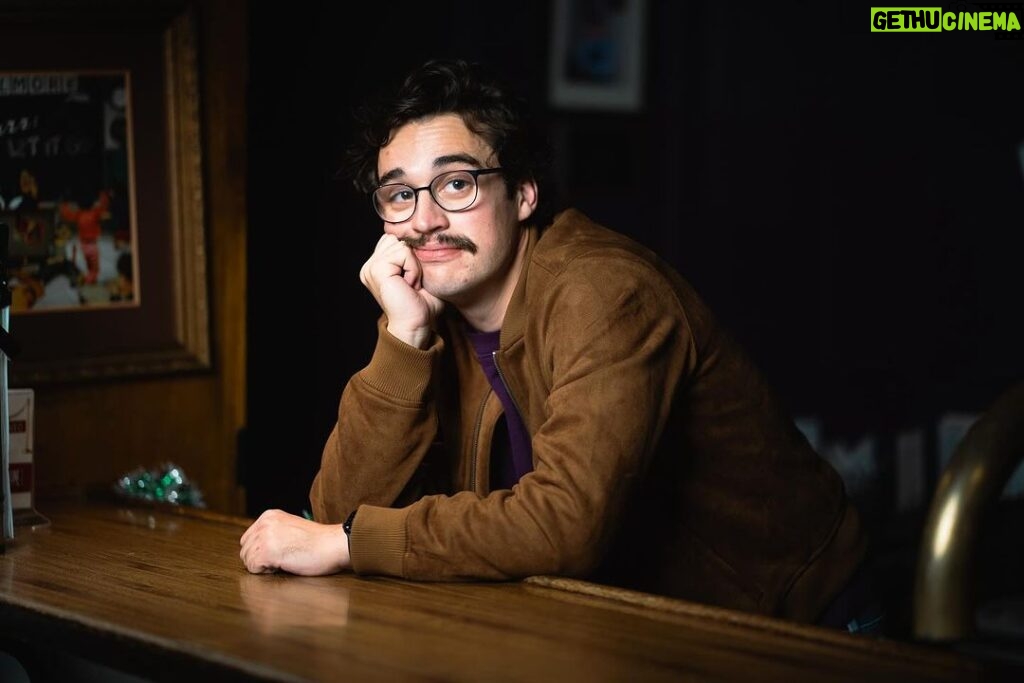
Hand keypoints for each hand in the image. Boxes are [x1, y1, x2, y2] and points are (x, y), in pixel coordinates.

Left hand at [239, 509, 349, 575]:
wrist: (333, 544)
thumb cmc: (318, 541)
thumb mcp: (290, 527)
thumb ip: (273, 532)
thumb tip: (256, 548)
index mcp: (269, 515)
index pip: (248, 539)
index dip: (260, 551)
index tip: (280, 552)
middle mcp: (264, 523)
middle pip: (245, 550)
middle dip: (260, 559)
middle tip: (282, 558)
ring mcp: (265, 537)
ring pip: (248, 560)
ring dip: (264, 566)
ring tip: (284, 560)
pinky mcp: (267, 552)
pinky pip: (253, 568)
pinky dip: (266, 572)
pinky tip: (284, 564)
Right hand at [359, 233, 443, 347]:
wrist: (416, 325)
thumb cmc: (422, 305)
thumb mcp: (419, 273)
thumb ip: (415, 254)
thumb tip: (424, 234)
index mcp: (377, 267)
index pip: (394, 240)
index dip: (410, 255)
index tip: (412, 280)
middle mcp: (370, 266)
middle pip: (397, 239)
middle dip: (411, 258)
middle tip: (411, 283)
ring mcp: (370, 268)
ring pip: (401, 244)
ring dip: (413, 264)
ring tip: (410, 284)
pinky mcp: (376, 270)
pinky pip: (404, 252)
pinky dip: (413, 268)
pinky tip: (409, 285)